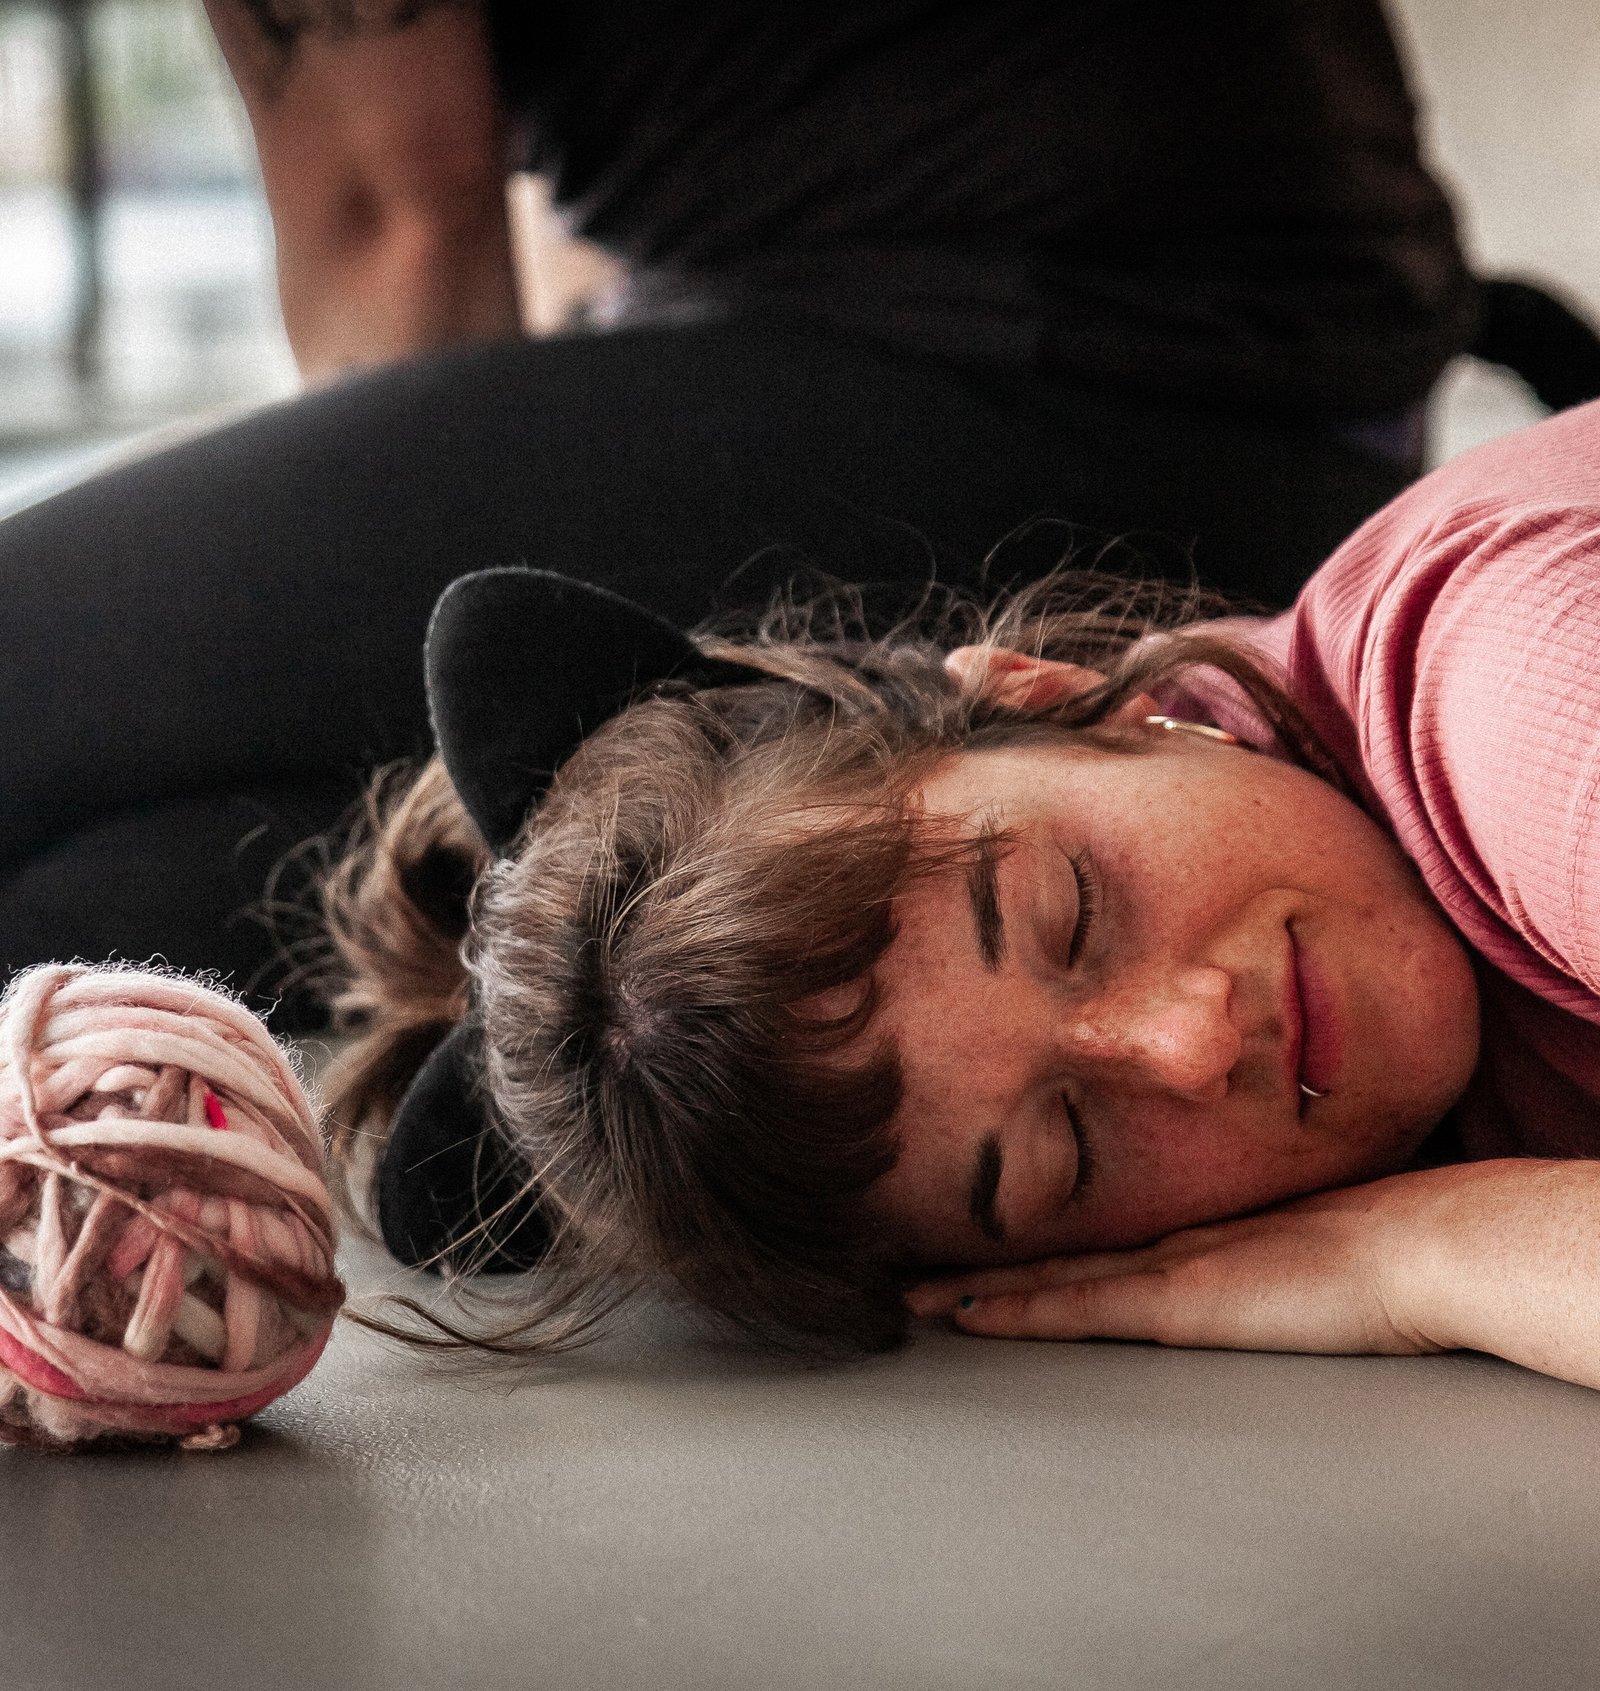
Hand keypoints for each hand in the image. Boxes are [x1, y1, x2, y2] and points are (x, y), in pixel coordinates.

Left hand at [908, 1176, 1444, 1355]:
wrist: (1419, 1244)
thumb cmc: (1388, 1251)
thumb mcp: (1310, 1255)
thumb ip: (1268, 1261)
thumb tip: (1256, 1274)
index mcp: (1195, 1237)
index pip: (1090, 1248)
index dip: (1027, 1255)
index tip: (969, 1258)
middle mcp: (1164, 1246)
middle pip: (1050, 1259)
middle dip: (976, 1267)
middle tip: (902, 1267)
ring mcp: (1164, 1269)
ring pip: (1044, 1279)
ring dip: (973, 1289)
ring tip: (906, 1293)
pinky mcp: (1173, 1301)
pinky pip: (1073, 1307)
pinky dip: (1015, 1312)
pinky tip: (965, 1315)